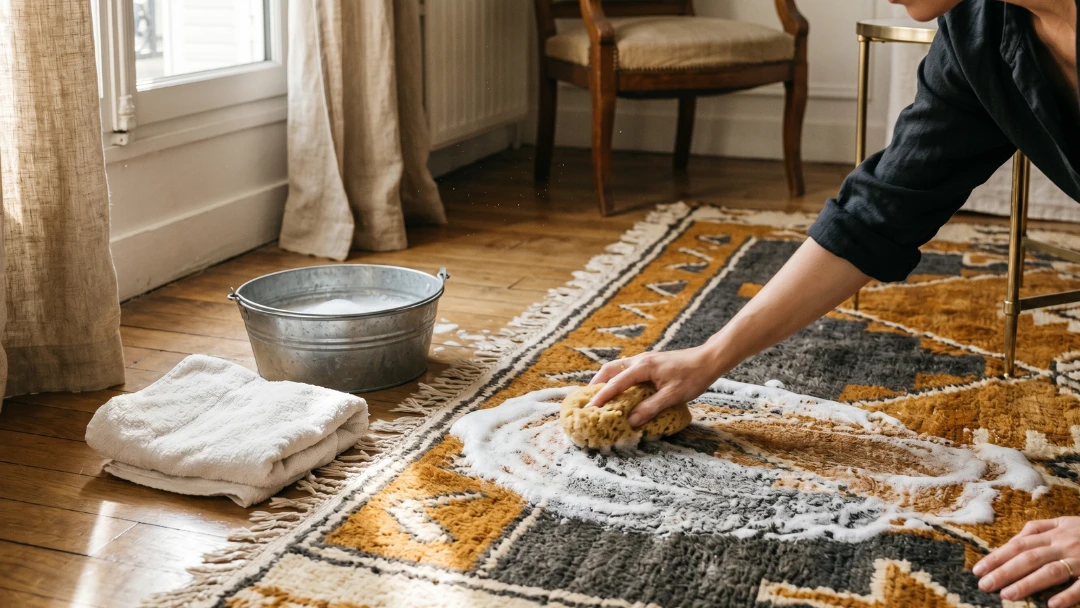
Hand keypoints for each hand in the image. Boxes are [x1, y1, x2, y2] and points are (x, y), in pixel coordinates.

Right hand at [586, 346, 723, 425]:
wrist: (709, 359)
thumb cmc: (693, 377)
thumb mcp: (673, 395)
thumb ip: (651, 407)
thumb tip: (631, 421)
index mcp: (643, 367)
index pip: (616, 383)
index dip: (601, 397)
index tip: (589, 408)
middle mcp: (640, 360)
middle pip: (610, 370)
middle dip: (596, 384)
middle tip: (587, 400)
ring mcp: (645, 359)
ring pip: (617, 367)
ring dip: (606, 380)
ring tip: (599, 395)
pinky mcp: (650, 362)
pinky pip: (626, 369)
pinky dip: (617, 378)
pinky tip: (621, 389)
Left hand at [973, 517, 1079, 606]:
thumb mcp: (1066, 522)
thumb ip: (1040, 529)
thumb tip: (1013, 539)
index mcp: (1056, 532)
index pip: (1019, 544)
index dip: (998, 556)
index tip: (977, 570)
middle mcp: (1066, 544)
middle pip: (1030, 557)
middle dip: (1004, 571)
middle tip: (984, 585)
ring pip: (1052, 570)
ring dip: (1028, 583)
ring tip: (1007, 595)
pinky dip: (1069, 595)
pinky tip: (1052, 606)